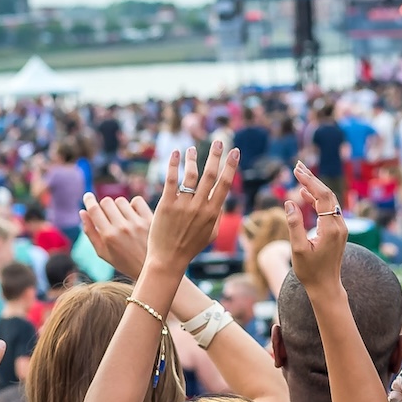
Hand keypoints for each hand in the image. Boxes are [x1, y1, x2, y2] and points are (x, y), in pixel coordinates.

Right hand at [80, 194, 151, 279]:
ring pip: (121, 201)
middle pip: (106, 202)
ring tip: (123, 218)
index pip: (94, 210)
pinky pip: (137, 201)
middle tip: (108, 215)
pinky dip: (133, 205)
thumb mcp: (104, 253)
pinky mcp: (149, 219)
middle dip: (104, 206)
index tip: (88, 196)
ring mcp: (136, 222)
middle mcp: (121, 227)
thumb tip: (82, 212)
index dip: (89, 200)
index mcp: (108, 236)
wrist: (154, 267)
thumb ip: (91, 232)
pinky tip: (134, 215)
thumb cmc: (125, 262)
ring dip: (119, 207)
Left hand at [147, 143, 237, 271]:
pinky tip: (175, 154)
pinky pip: (171, 180)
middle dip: (216, 156)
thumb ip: (217, 216)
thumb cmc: (190, 247)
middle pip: (210, 176)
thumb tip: (221, 199)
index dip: (231, 166)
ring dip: (193, 159)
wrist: (168, 260)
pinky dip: (174, 165)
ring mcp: (183, 205)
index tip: (235, 152)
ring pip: (191, 175)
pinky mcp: (166, 205)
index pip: (224, 185)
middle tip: (219, 141)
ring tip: (192, 148)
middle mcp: (200, 207)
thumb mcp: (210, 234)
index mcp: (213, 213)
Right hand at [285, 162, 348, 295]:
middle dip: (312, 179)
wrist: (326, 287)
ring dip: (315, 188)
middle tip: (298, 165)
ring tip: (300, 175)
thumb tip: (290, 202)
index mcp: (330, 228)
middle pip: (327, 194)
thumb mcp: (297, 249)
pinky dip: (317, 199)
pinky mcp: (338, 231)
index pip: (322, 196)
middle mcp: (339, 225)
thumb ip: (294, 224)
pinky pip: (329, 209)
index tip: (296, 170)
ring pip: (329, 200)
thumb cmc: (310, 272)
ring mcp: (340, 228)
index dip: (309, 182)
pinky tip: (305, 195)